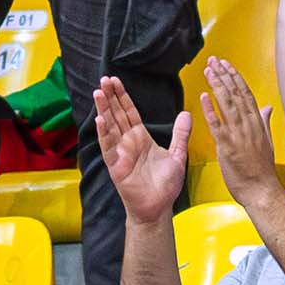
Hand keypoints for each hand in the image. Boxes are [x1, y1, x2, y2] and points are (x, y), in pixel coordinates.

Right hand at [95, 75, 189, 224]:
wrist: (158, 207)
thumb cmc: (165, 185)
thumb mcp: (177, 154)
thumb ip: (180, 134)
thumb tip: (186, 113)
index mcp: (141, 138)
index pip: (130, 112)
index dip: (123, 97)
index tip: (116, 81)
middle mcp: (128, 143)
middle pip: (117, 115)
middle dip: (110, 97)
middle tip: (104, 78)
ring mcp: (120, 153)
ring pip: (110, 127)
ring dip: (104, 110)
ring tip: (98, 92)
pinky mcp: (116, 166)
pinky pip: (109, 147)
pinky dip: (104, 133)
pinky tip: (100, 119)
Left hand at [201, 57, 282, 205]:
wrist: (262, 191)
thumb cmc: (262, 171)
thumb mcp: (267, 142)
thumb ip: (265, 122)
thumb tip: (267, 108)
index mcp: (257, 124)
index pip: (246, 94)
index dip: (236, 78)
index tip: (227, 65)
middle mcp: (248, 125)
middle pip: (235, 94)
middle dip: (224, 75)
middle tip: (214, 61)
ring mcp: (238, 135)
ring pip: (227, 104)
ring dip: (217, 85)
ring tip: (208, 71)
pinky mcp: (227, 146)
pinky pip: (217, 124)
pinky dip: (210, 110)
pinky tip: (203, 97)